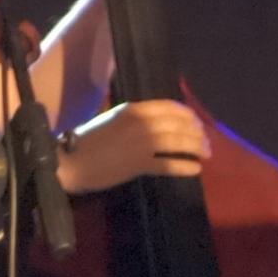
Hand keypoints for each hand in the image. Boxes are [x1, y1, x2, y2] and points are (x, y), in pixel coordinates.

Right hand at [59, 99, 210, 189]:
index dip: (188, 115)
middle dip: (197, 133)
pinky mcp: (138, 164)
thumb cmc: (87, 140)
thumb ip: (135, 119)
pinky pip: (168, 165)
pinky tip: (196, 169)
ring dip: (196, 147)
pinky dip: (185, 166)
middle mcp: (141, 123)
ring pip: (177, 142)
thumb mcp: (113, 119)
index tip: (197, 122)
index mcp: (134, 109)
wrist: (70, 161)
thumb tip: (159, 123)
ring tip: (206, 154)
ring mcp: (141, 143)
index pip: (170, 107)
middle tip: (207, 142)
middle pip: (178, 124)